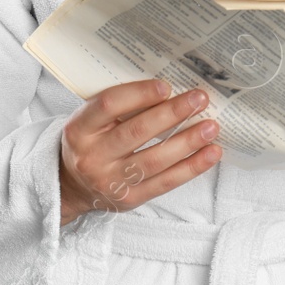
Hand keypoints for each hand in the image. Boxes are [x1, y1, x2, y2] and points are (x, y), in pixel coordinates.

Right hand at [58, 78, 220, 225]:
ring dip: (188, 142)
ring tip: (212, 126)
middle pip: (136, 132)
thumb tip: (169, 88)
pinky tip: (211, 153)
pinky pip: (165, 182)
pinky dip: (192, 167)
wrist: (72, 186)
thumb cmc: (91, 141)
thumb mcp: (92, 120)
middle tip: (200, 99)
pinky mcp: (130, 199)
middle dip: (173, 113)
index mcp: (80, 129)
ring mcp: (111, 181)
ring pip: (155, 160)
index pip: (109, 105)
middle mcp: (92, 156)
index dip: (139, 94)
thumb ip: (121, 105)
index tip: (166, 85)